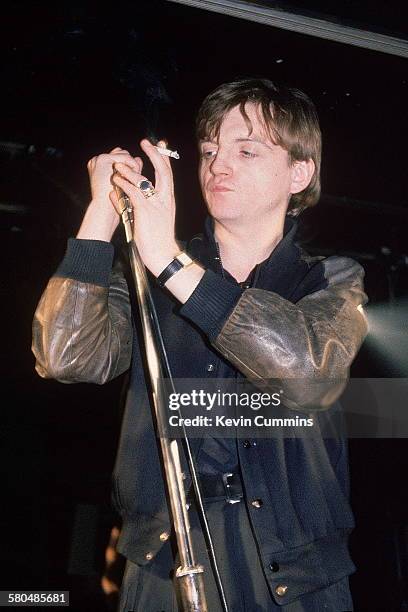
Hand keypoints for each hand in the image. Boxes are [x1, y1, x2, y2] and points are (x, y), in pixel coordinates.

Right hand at [77, 147, 141, 241]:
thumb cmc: (114, 203)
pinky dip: (133, 166)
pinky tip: (134, 178)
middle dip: (132, 165)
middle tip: (137, 179)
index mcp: (100, 166)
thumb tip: (139, 159)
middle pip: (123, 154)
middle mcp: (97, 161)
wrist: (104, 211)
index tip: (137, 177)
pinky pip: (126, 157)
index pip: (120, 159)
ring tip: (135, 181)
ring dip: (133, 167)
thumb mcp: (124, 185)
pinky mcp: (103, 160)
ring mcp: (99, 159)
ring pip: (125, 155)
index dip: (130, 166)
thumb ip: (131, 171)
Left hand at [111, 139, 178, 274]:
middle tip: (145, 142)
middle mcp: (165, 199)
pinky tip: (116, 182)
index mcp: (168, 199)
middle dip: (154, 154)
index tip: (161, 144)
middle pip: (162, 170)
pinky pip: (134, 193)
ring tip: (118, 165)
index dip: (164, 158)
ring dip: (129, 171)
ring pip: (144, 180)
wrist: (163, 255)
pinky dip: (124, 185)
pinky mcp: (146, 211)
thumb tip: (119, 196)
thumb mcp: (150, 219)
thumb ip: (136, 205)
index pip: (168, 174)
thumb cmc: (157, 239)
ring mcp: (156, 204)